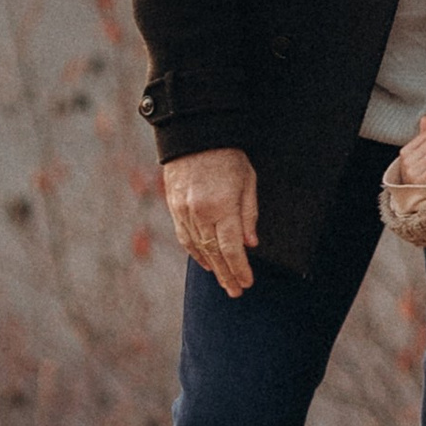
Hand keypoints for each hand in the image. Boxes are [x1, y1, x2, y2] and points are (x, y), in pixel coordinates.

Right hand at [162, 145, 258, 296]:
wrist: (194, 133)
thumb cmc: (227, 154)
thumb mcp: (247, 180)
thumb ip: (249, 213)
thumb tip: (251, 243)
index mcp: (221, 206)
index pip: (232, 248)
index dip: (240, 268)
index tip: (247, 283)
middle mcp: (200, 213)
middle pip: (215, 254)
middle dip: (227, 275)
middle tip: (236, 291)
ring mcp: (184, 212)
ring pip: (198, 249)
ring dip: (212, 268)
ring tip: (224, 281)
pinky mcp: (174, 207)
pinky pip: (185, 238)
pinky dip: (196, 253)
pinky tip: (205, 262)